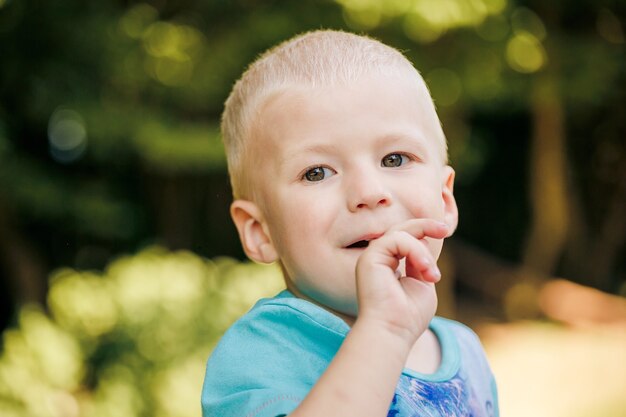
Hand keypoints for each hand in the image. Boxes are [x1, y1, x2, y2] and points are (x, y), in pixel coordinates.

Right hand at [355, 219, 448, 343]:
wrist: (393, 332)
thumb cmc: (408, 317)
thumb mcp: (422, 284)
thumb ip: (422, 263)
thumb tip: (424, 242)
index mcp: (388, 265)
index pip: (406, 239)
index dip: (424, 232)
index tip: (445, 231)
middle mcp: (377, 259)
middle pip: (401, 229)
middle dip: (425, 225)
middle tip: (445, 229)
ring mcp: (371, 257)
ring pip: (401, 233)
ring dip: (423, 251)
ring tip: (432, 275)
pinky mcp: (369, 258)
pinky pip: (396, 239)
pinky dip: (415, 251)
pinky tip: (424, 269)